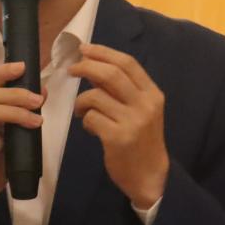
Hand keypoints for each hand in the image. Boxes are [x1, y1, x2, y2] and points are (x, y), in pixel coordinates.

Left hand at [70, 43, 168, 208]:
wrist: (150, 176)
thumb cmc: (142, 140)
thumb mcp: (139, 110)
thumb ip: (120, 89)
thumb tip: (92, 65)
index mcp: (152, 94)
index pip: (128, 63)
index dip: (104, 52)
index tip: (84, 49)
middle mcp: (145, 105)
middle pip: (111, 74)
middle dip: (87, 67)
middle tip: (72, 70)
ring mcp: (133, 122)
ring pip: (96, 96)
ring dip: (81, 101)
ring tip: (81, 110)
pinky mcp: (118, 138)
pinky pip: (91, 118)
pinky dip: (85, 119)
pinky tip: (90, 127)